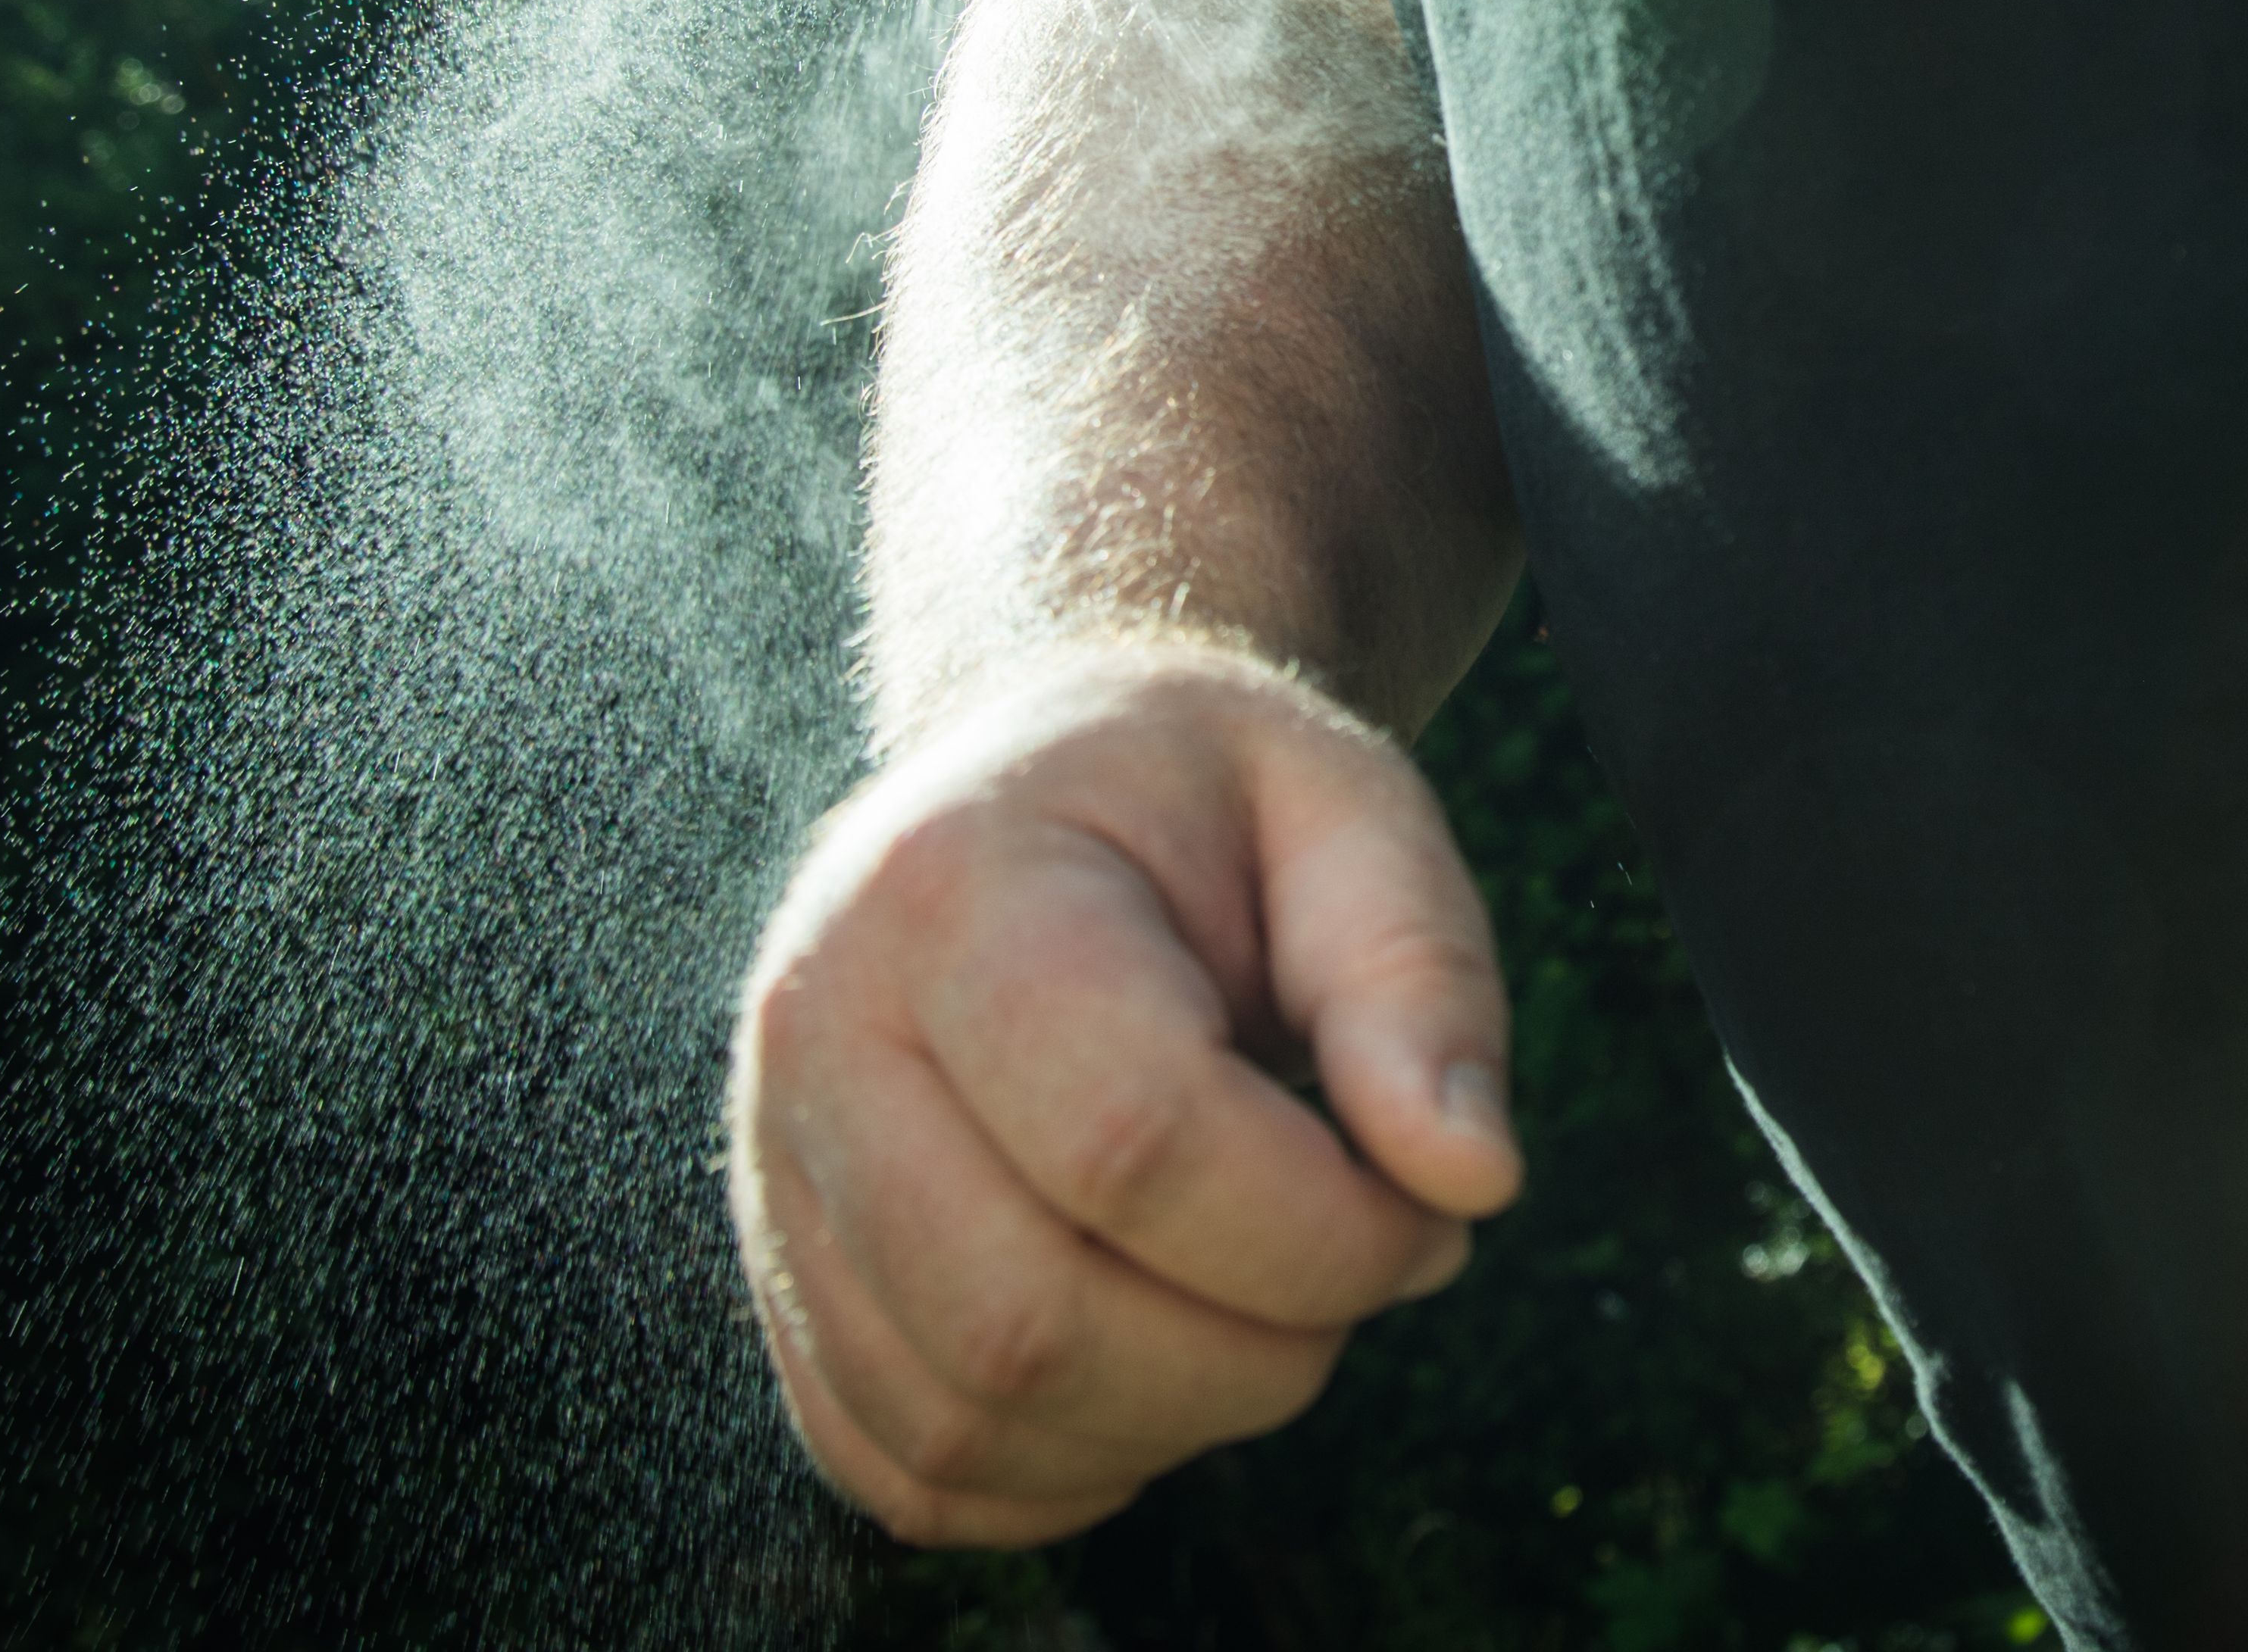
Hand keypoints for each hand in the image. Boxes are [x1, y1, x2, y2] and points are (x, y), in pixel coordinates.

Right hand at [726, 645, 1523, 1544]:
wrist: (1040, 778)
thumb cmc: (1209, 805)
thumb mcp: (1347, 814)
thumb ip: (1420, 981)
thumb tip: (1470, 1178)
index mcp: (957, 882)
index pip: (1129, 1139)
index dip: (1321, 1231)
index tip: (1435, 1212)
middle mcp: (821, 1030)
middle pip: (1027, 1318)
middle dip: (1256, 1355)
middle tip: (1365, 1269)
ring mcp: (777, 1168)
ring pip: (968, 1421)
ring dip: (1178, 1419)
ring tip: (1275, 1301)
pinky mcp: (787, 1286)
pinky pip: (912, 1468)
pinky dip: (1073, 1467)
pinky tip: (1172, 1360)